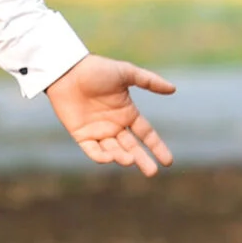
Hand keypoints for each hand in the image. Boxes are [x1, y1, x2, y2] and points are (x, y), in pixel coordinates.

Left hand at [45, 54, 175, 176]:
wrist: (68, 70)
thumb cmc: (97, 69)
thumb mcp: (127, 72)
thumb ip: (149, 81)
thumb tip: (173, 89)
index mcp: (127, 112)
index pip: (146, 134)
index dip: (157, 147)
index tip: (168, 162)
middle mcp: (115, 125)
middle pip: (132, 148)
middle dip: (143, 160)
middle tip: (152, 173)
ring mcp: (98, 131)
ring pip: (114, 151)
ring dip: (123, 157)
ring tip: (130, 160)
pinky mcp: (81, 135)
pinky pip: (93, 151)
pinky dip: (102, 156)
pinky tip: (111, 158)